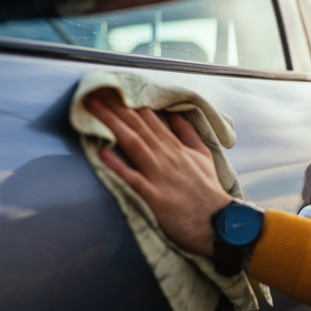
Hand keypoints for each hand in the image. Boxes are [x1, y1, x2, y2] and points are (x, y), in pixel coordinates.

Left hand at [85, 88, 231, 255]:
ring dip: (112, 126)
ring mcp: (160, 176)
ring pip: (133, 145)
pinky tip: (102, 154)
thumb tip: (175, 114)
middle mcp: (167, 157)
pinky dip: (118, 167)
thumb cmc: (208, 190)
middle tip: (95, 91)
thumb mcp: (203, 156)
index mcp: (176, 147)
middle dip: (115, 108)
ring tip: (93, 110)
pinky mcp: (154, 197)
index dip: (130, 103)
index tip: (114, 89)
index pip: (150, 119)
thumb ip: (188, 134)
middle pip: (138, 127)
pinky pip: (133, 179)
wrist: (217, 221)